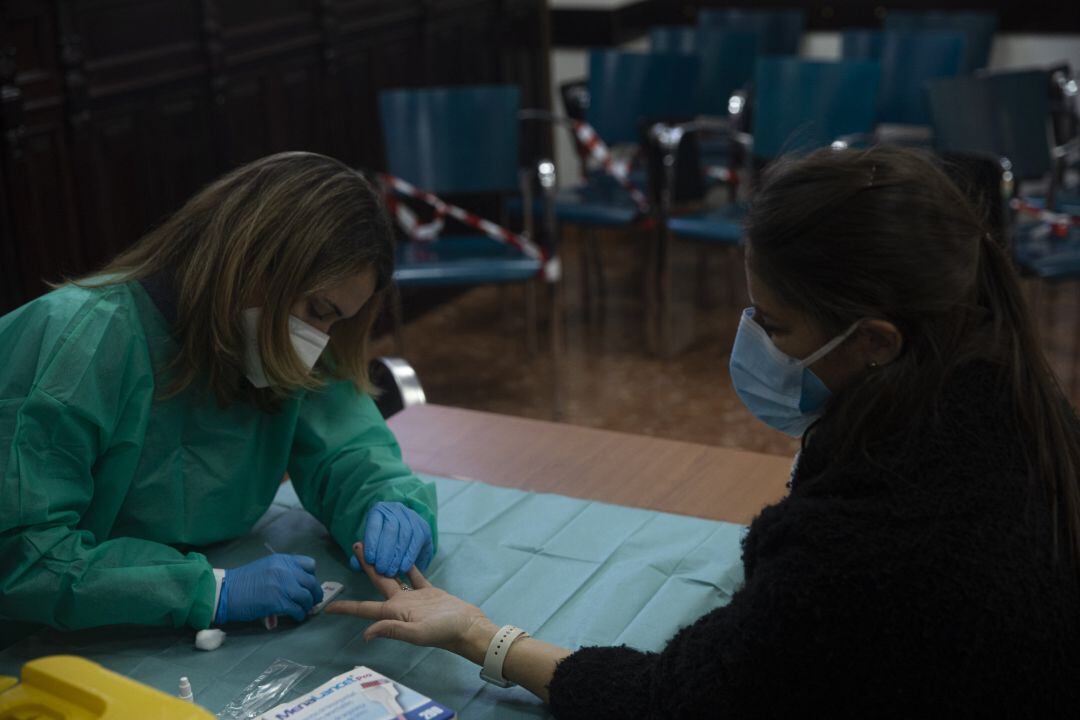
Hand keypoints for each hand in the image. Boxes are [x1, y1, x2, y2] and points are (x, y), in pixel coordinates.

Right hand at [215, 554, 323, 624]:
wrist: (226, 592)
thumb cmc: (243, 581)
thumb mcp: (266, 568)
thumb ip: (283, 573)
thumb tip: (299, 588)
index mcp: (282, 560)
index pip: (309, 565)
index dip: (311, 576)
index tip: (308, 585)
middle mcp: (285, 570)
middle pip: (311, 582)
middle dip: (314, 594)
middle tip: (312, 602)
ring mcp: (282, 585)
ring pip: (306, 597)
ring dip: (307, 606)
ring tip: (303, 610)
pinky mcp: (278, 602)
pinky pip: (297, 609)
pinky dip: (299, 615)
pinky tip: (296, 617)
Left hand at [329, 542, 496, 662]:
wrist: (469, 627)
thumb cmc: (444, 631)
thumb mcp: (417, 633)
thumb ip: (393, 629)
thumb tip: (366, 634)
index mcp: (395, 613)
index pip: (365, 609)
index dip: (346, 608)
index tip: (327, 607)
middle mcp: (401, 605)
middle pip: (378, 582)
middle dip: (366, 565)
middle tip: (356, 545)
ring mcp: (415, 598)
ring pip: (395, 575)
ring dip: (385, 562)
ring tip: (377, 545)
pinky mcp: (430, 593)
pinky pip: (416, 576)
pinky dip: (410, 566)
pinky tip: (404, 555)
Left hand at [351, 502, 433, 576]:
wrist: (403, 536)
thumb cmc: (381, 542)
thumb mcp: (369, 546)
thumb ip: (361, 557)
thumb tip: (356, 563)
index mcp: (378, 510)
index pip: (374, 524)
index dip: (372, 542)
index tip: (370, 560)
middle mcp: (396, 509)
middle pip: (391, 529)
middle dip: (385, 552)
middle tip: (381, 570)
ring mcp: (411, 516)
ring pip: (405, 534)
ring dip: (397, 556)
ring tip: (391, 571)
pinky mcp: (423, 526)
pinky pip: (416, 541)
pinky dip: (409, 556)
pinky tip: (403, 567)